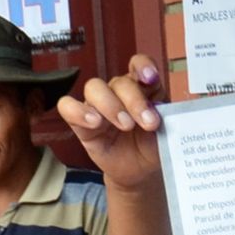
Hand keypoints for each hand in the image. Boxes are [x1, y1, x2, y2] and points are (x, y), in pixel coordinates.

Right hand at [56, 54, 165, 189]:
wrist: (140, 170)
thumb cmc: (152, 145)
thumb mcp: (166, 130)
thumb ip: (166, 117)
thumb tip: (163, 109)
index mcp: (142, 87)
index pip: (138, 64)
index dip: (143, 66)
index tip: (151, 78)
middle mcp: (118, 91)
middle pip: (119, 82)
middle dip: (134, 101)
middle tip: (148, 123)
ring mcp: (98, 105)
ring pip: (94, 88)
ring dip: (110, 105)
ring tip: (125, 125)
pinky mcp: (81, 123)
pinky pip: (68, 107)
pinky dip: (78, 111)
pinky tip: (94, 122)